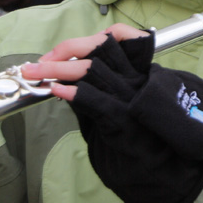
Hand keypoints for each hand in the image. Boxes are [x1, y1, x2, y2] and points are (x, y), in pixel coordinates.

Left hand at [24, 25, 202, 202]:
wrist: (166, 166)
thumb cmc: (144, 136)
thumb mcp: (126, 103)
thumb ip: (103, 88)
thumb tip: (68, 80)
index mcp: (140, 70)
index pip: (120, 37)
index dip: (87, 40)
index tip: (59, 52)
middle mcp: (137, 78)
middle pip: (101, 49)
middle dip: (65, 51)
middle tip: (38, 64)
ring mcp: (132, 97)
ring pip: (95, 70)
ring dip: (60, 69)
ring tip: (36, 73)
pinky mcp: (124, 120)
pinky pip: (98, 101)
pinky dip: (76, 94)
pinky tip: (58, 91)